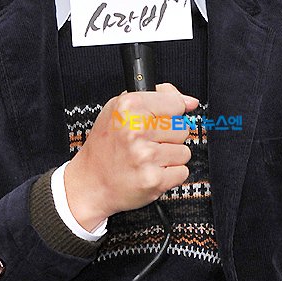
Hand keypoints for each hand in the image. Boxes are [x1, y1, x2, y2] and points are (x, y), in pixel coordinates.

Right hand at [64, 83, 196, 230]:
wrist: (90, 183)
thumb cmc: (106, 145)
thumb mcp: (121, 108)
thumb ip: (159, 97)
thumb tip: (191, 102)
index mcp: (129, 106)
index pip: (176, 103)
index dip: (170, 113)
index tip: (157, 121)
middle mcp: (137, 129)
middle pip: (182, 129)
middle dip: (169, 137)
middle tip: (146, 143)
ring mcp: (146, 156)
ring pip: (184, 151)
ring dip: (170, 157)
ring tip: (147, 159)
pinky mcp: (154, 179)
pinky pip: (182, 172)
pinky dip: (170, 175)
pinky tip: (151, 171)